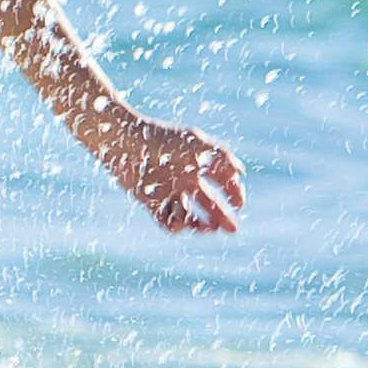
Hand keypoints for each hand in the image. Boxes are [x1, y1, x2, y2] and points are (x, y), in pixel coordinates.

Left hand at [109, 115, 243, 233]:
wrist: (126, 142)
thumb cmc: (162, 139)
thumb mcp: (196, 143)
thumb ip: (220, 156)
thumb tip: (241, 172)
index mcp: (197, 166)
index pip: (222, 184)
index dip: (234, 194)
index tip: (240, 203)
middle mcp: (185, 182)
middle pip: (209, 206)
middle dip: (223, 218)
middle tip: (232, 229)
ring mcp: (168, 194)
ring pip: (190, 217)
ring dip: (201, 225)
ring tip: (208, 228)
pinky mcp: (151, 203)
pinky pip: (167, 222)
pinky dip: (176, 226)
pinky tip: (182, 222)